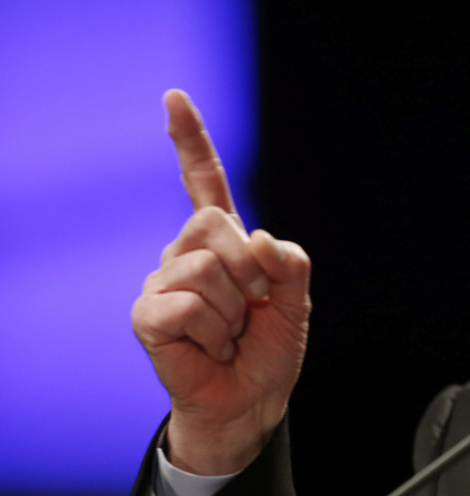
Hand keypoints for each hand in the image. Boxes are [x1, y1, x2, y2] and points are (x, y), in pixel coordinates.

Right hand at [132, 90, 310, 474]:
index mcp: (224, 241)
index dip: (191, 141)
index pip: (203, 181)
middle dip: (249, 271)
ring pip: (204, 269)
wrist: (252, 398)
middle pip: (214, 223)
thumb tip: (258, 238)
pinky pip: (184, 306)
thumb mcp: (297, 301)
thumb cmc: (269, 347)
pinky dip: (212, 334)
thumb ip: (289, 263)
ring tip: (230, 333)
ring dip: (234, 312)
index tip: (174, 97)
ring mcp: (163, 281)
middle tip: (252, 309)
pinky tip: (210, 348)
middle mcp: (187, 252)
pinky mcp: (147, 315)